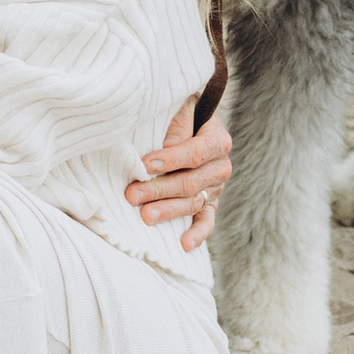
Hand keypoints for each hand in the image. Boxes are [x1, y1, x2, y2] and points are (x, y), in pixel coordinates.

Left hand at [125, 100, 231, 253]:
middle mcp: (220, 167)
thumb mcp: (181, 108)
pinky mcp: (208, 204)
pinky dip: (197, 234)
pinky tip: (184, 245)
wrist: (194, 121)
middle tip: (132, 195)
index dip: (171, 159)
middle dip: (160, 189)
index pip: (196, 153)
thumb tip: (166, 146)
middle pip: (191, 182)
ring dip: (168, 211)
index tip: (145, 164)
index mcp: (218, 141)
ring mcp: (215, 188)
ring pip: (193, 203)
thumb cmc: (182, 113)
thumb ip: (177, 124)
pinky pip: (206, 222)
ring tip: (144, 216)